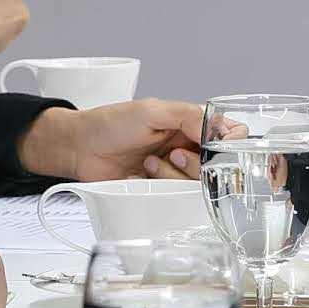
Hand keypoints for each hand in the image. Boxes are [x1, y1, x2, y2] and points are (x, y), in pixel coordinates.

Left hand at [17, 97, 210, 182]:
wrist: (79, 147)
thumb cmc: (109, 123)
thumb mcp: (152, 111)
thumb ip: (188, 116)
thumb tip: (218, 130)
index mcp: (189, 123)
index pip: (229, 135)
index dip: (228, 146)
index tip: (212, 149)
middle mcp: (186, 146)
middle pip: (216, 166)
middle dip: (194, 165)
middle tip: (173, 155)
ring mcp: (174, 169)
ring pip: (196, 184)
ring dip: (173, 177)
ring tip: (150, 163)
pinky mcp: (160, 188)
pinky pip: (175, 197)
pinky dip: (161, 188)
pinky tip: (143, 176)